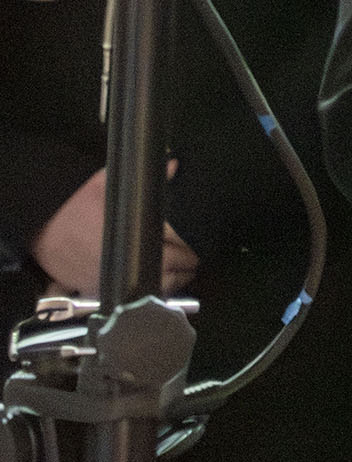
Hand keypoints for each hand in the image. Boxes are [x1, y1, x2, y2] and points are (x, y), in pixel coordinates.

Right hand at [36, 166, 197, 297]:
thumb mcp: (105, 182)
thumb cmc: (74, 204)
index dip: (193, 243)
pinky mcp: (100, 291)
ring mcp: (113, 278)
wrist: (40, 228)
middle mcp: (126, 258)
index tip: (200, 241)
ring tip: (185, 270)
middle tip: (196, 256)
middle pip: (173, 267)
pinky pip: (135, 297)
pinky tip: (160, 282)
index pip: (177, 241)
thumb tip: (174, 165)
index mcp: (132, 230)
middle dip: (189, 262)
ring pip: (159, 286)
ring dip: (176, 279)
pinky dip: (152, 292)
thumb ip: (143, 177)